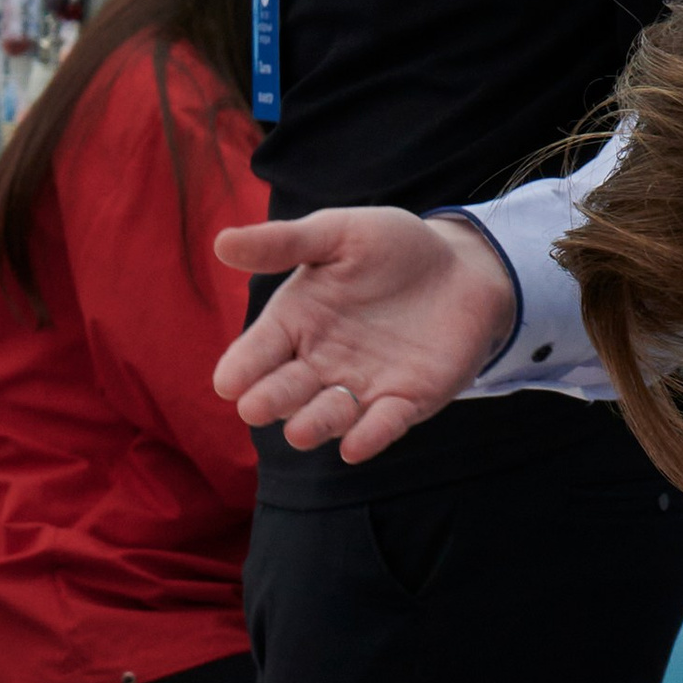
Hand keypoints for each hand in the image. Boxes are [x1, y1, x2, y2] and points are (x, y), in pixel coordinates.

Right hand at [211, 210, 515, 460]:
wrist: (462, 268)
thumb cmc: (393, 249)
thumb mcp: (339, 235)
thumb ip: (285, 242)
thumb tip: (220, 243)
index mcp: (295, 324)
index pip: (258, 351)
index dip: (242, 367)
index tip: (228, 383)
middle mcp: (319, 363)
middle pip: (286, 390)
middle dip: (271, 400)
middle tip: (255, 408)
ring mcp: (360, 388)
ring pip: (329, 415)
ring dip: (314, 425)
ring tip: (298, 432)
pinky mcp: (404, 403)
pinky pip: (382, 425)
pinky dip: (369, 437)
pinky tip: (353, 447)